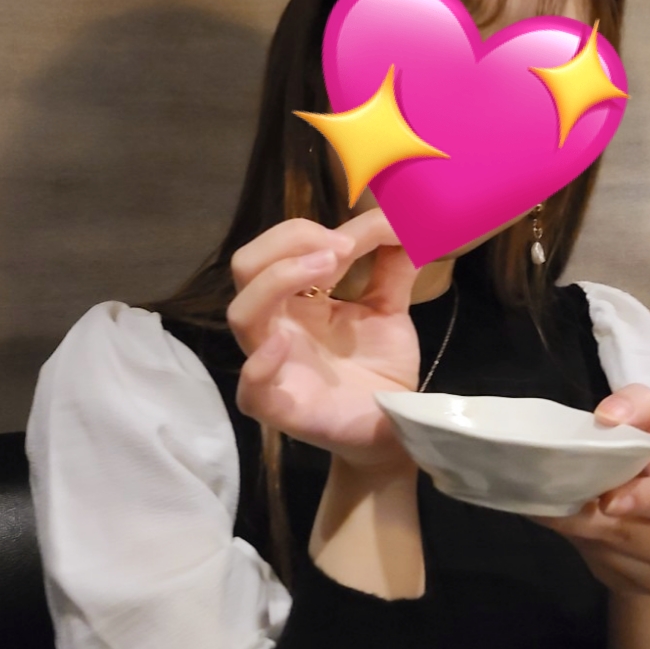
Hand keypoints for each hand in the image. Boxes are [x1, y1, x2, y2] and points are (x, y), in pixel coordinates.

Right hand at [227, 209, 420, 471]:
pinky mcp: (278, 407)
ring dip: (280, 279)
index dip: (313, 229)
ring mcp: (272, 365)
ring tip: (328, 268)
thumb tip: (408, 220)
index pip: (279, 247)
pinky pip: (250, 386)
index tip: (369, 231)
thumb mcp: (389, 310)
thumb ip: (393, 268)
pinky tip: (284, 342)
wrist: (393, 428)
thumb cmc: (379, 369)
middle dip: (288, 243)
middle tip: (340, 248)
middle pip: (245, 266)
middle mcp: (276, 325)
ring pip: (241, 313)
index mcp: (296, 301)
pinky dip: (261, 361)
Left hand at [536, 384, 649, 600]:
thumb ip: (639, 405)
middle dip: (598, 516)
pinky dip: (588, 548)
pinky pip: (611, 572)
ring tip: (569, 507)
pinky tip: (582, 530)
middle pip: (640, 535)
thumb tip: (609, 416)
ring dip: (586, 532)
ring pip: (619, 556)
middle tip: (567, 496)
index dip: (643, 499)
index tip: (607, 498)